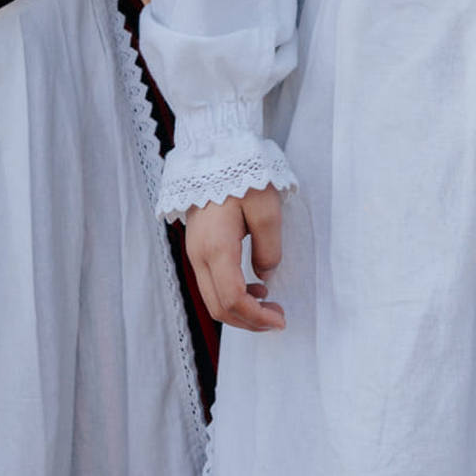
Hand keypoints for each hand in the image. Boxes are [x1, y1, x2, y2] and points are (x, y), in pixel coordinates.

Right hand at [184, 189, 287, 330]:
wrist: (215, 154)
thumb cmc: (243, 176)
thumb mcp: (267, 208)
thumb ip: (269, 246)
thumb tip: (265, 276)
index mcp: (216, 248)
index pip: (232, 299)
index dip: (257, 317)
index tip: (281, 320)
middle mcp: (198, 256)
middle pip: (219, 308)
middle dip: (250, 321)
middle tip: (279, 318)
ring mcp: (194, 254)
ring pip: (213, 300)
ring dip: (242, 311)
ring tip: (270, 304)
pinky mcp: (197, 250)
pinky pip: (212, 286)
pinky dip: (233, 296)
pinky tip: (255, 287)